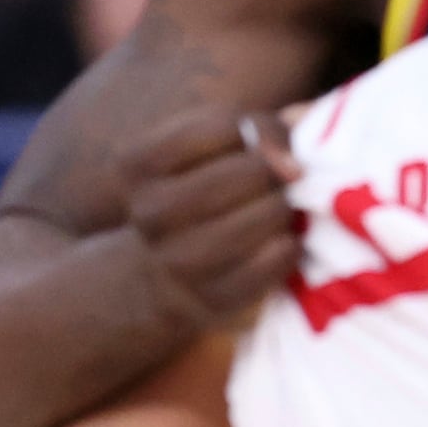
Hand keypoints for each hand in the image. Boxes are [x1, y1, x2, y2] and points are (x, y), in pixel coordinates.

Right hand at [121, 108, 302, 331]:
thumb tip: (290, 162)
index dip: (261, 129)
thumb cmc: (209, 190)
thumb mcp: (217, 148)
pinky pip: (268, 266)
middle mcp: (148, 214)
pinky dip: (288, 249)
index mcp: (138, 165)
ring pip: (256, 222)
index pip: (223, 126)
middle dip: (276, 174)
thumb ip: (260, 130)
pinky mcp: (210, 300)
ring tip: (282, 210)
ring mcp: (174, 262)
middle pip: (242, 175)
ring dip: (282, 210)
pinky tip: (285, 242)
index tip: (267, 146)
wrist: (173, 270)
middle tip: (284, 182)